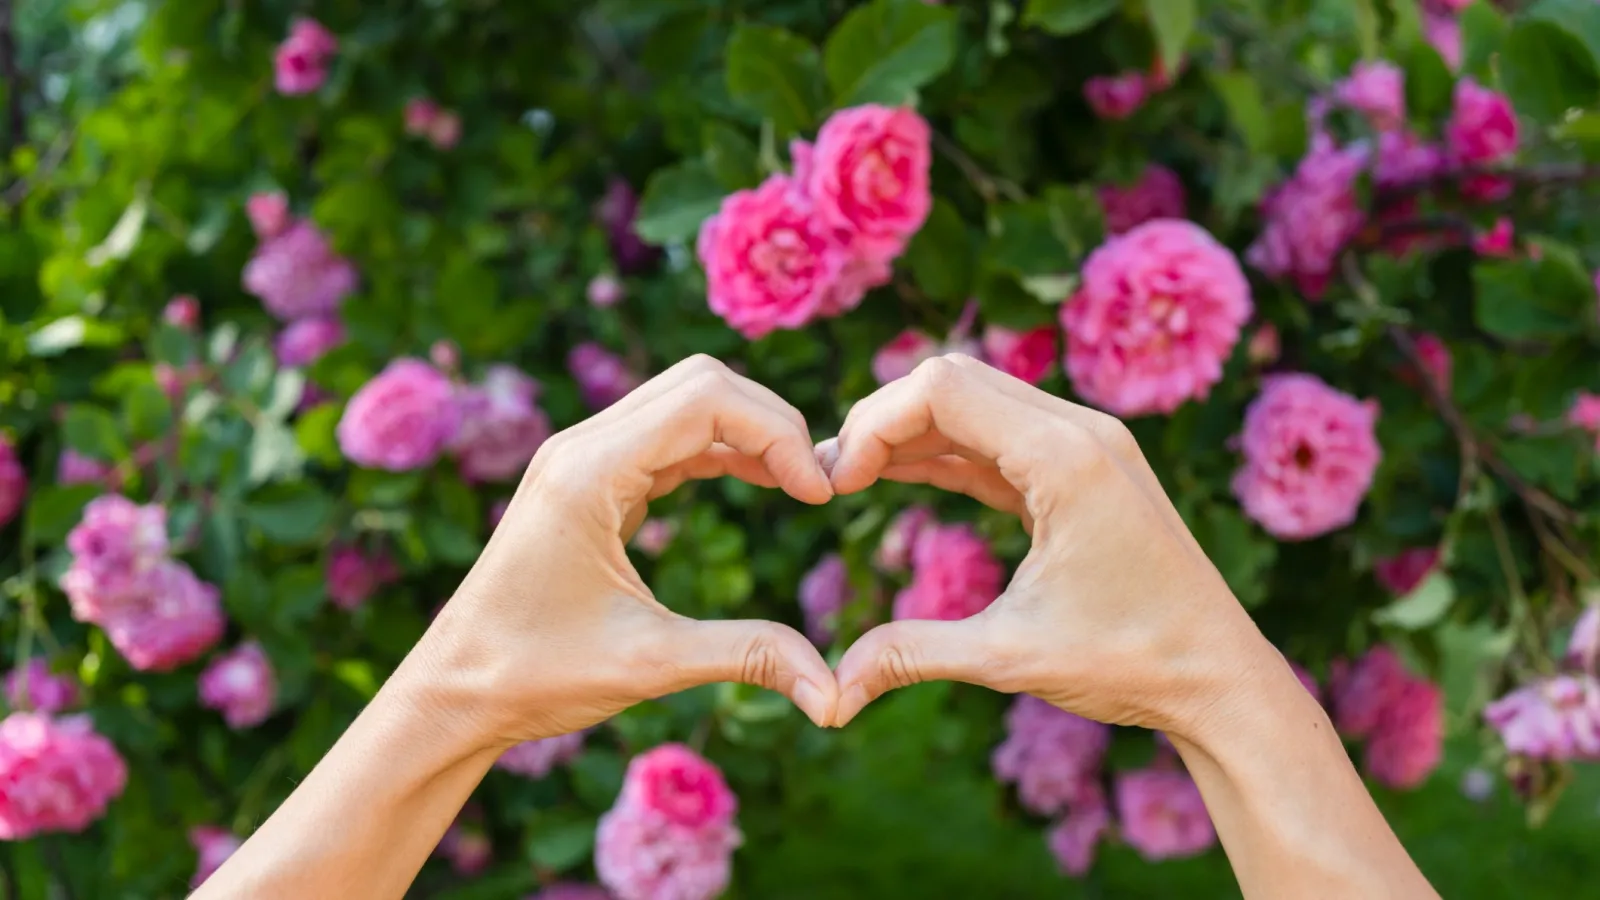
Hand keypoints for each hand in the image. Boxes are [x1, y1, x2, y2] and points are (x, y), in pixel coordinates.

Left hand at [416, 355, 839, 746]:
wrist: (453, 691)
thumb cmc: (533, 676)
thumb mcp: (651, 665)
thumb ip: (747, 656)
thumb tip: (835, 694)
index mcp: (589, 472)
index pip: (706, 398)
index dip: (778, 433)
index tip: (819, 495)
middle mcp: (581, 447)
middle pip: (700, 382)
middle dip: (770, 422)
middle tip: (817, 484)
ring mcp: (581, 458)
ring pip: (684, 402)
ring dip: (747, 431)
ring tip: (800, 485)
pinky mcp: (587, 480)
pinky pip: (666, 437)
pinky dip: (719, 449)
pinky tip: (759, 483)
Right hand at [821, 354, 1286, 735]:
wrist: (1221, 678)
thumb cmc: (1132, 662)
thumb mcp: (1009, 658)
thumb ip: (912, 655)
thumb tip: (829, 695)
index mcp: (1065, 456)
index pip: (940, 388)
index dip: (872, 425)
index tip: (835, 484)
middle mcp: (1081, 430)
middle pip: (954, 380)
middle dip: (884, 420)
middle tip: (834, 479)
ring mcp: (1089, 445)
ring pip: (977, 402)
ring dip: (913, 433)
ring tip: (852, 480)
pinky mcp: (1088, 469)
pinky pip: (1002, 437)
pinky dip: (949, 451)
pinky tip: (902, 479)